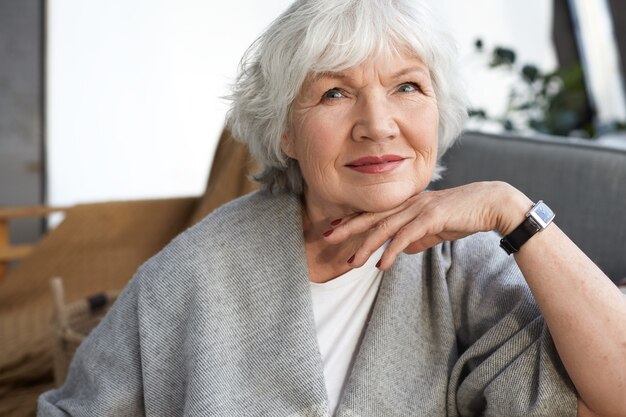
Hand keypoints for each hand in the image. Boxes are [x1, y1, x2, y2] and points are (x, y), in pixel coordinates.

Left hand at [323, 181, 530, 269]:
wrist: (492, 204)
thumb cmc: (464, 215)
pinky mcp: (431, 217)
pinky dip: (391, 250)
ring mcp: (419, 208)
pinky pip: (406, 236)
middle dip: (348, 227)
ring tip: (351, 262)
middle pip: (372, 215)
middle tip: (326, 237)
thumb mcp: (435, 228)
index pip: (375, 211)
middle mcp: (409, 203)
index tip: (334, 228)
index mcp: (408, 203)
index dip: (353, 219)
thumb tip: (401, 250)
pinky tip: (381, 265)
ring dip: (366, 246)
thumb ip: (417, 237)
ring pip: (385, 227)